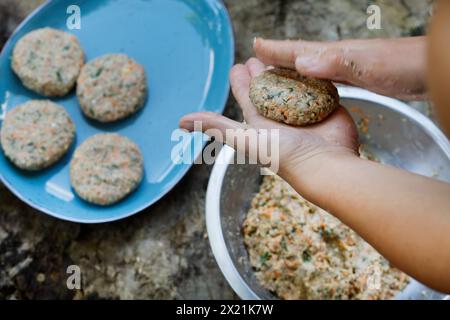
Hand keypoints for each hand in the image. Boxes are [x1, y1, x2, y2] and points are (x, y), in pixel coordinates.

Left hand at [179, 58, 358, 181]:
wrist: (326, 164)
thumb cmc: (284, 154)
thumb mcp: (245, 137)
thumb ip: (216, 126)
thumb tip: (179, 122)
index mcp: (259, 120)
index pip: (247, 94)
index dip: (241, 80)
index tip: (238, 66)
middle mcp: (279, 113)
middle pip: (268, 87)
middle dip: (261, 72)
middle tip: (257, 57)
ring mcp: (303, 109)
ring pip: (291, 84)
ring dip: (285, 71)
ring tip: (280, 57)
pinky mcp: (324, 105)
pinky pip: (315, 86)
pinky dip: (311, 77)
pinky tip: (309, 67)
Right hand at [254, 37, 426, 99]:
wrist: (431, 69)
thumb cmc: (405, 66)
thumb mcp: (370, 66)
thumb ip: (336, 63)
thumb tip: (301, 62)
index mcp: (336, 55)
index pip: (299, 50)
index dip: (276, 49)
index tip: (256, 45)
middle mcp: (338, 58)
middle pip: (301, 56)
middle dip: (278, 57)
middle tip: (258, 58)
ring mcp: (348, 66)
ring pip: (312, 68)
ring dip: (292, 70)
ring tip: (277, 73)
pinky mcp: (358, 77)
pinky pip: (326, 78)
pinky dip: (312, 81)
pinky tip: (312, 87)